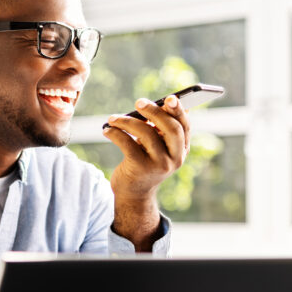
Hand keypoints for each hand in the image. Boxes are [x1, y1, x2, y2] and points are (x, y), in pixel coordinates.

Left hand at [101, 95, 191, 249]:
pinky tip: (107, 130)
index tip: (169, 98)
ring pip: (146, 134)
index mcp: (182, 150)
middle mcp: (175, 158)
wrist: (133, 193)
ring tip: (113, 118)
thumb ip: (160, 129)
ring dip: (127, 121)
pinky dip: (116, 133)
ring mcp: (159, 165)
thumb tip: (157, 104)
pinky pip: (128, 144)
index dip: (178, 111)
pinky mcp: (141, 169)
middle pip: (170, 129)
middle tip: (139, 102)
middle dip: (155, 112)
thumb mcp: (156, 147)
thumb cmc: (144, 162)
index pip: (184, 126)